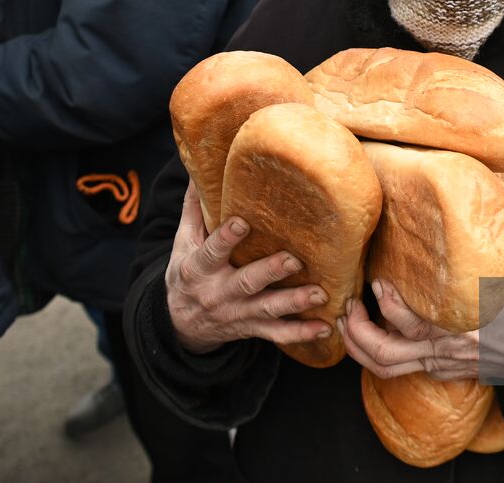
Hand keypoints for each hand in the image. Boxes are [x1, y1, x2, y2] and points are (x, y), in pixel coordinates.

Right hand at [165, 181, 329, 354]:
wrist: (179, 323)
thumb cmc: (187, 272)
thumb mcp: (183, 242)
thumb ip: (194, 208)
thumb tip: (198, 170)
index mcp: (199, 268)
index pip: (211, 252)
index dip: (225, 239)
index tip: (242, 223)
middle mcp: (218, 293)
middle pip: (246, 282)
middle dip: (270, 272)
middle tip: (294, 260)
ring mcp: (237, 313)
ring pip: (267, 309)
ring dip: (294, 303)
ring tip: (320, 294)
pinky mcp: (251, 328)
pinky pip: (277, 333)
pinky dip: (300, 333)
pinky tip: (324, 329)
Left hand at [340, 279, 488, 382]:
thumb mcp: (493, 290)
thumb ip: (464, 278)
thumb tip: (446, 243)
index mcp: (455, 332)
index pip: (409, 325)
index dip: (386, 304)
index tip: (377, 282)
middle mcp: (440, 353)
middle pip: (384, 353)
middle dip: (357, 331)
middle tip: (347, 307)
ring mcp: (437, 366)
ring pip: (385, 367)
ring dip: (358, 346)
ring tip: (346, 323)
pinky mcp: (438, 372)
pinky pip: (398, 368)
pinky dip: (375, 351)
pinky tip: (368, 333)